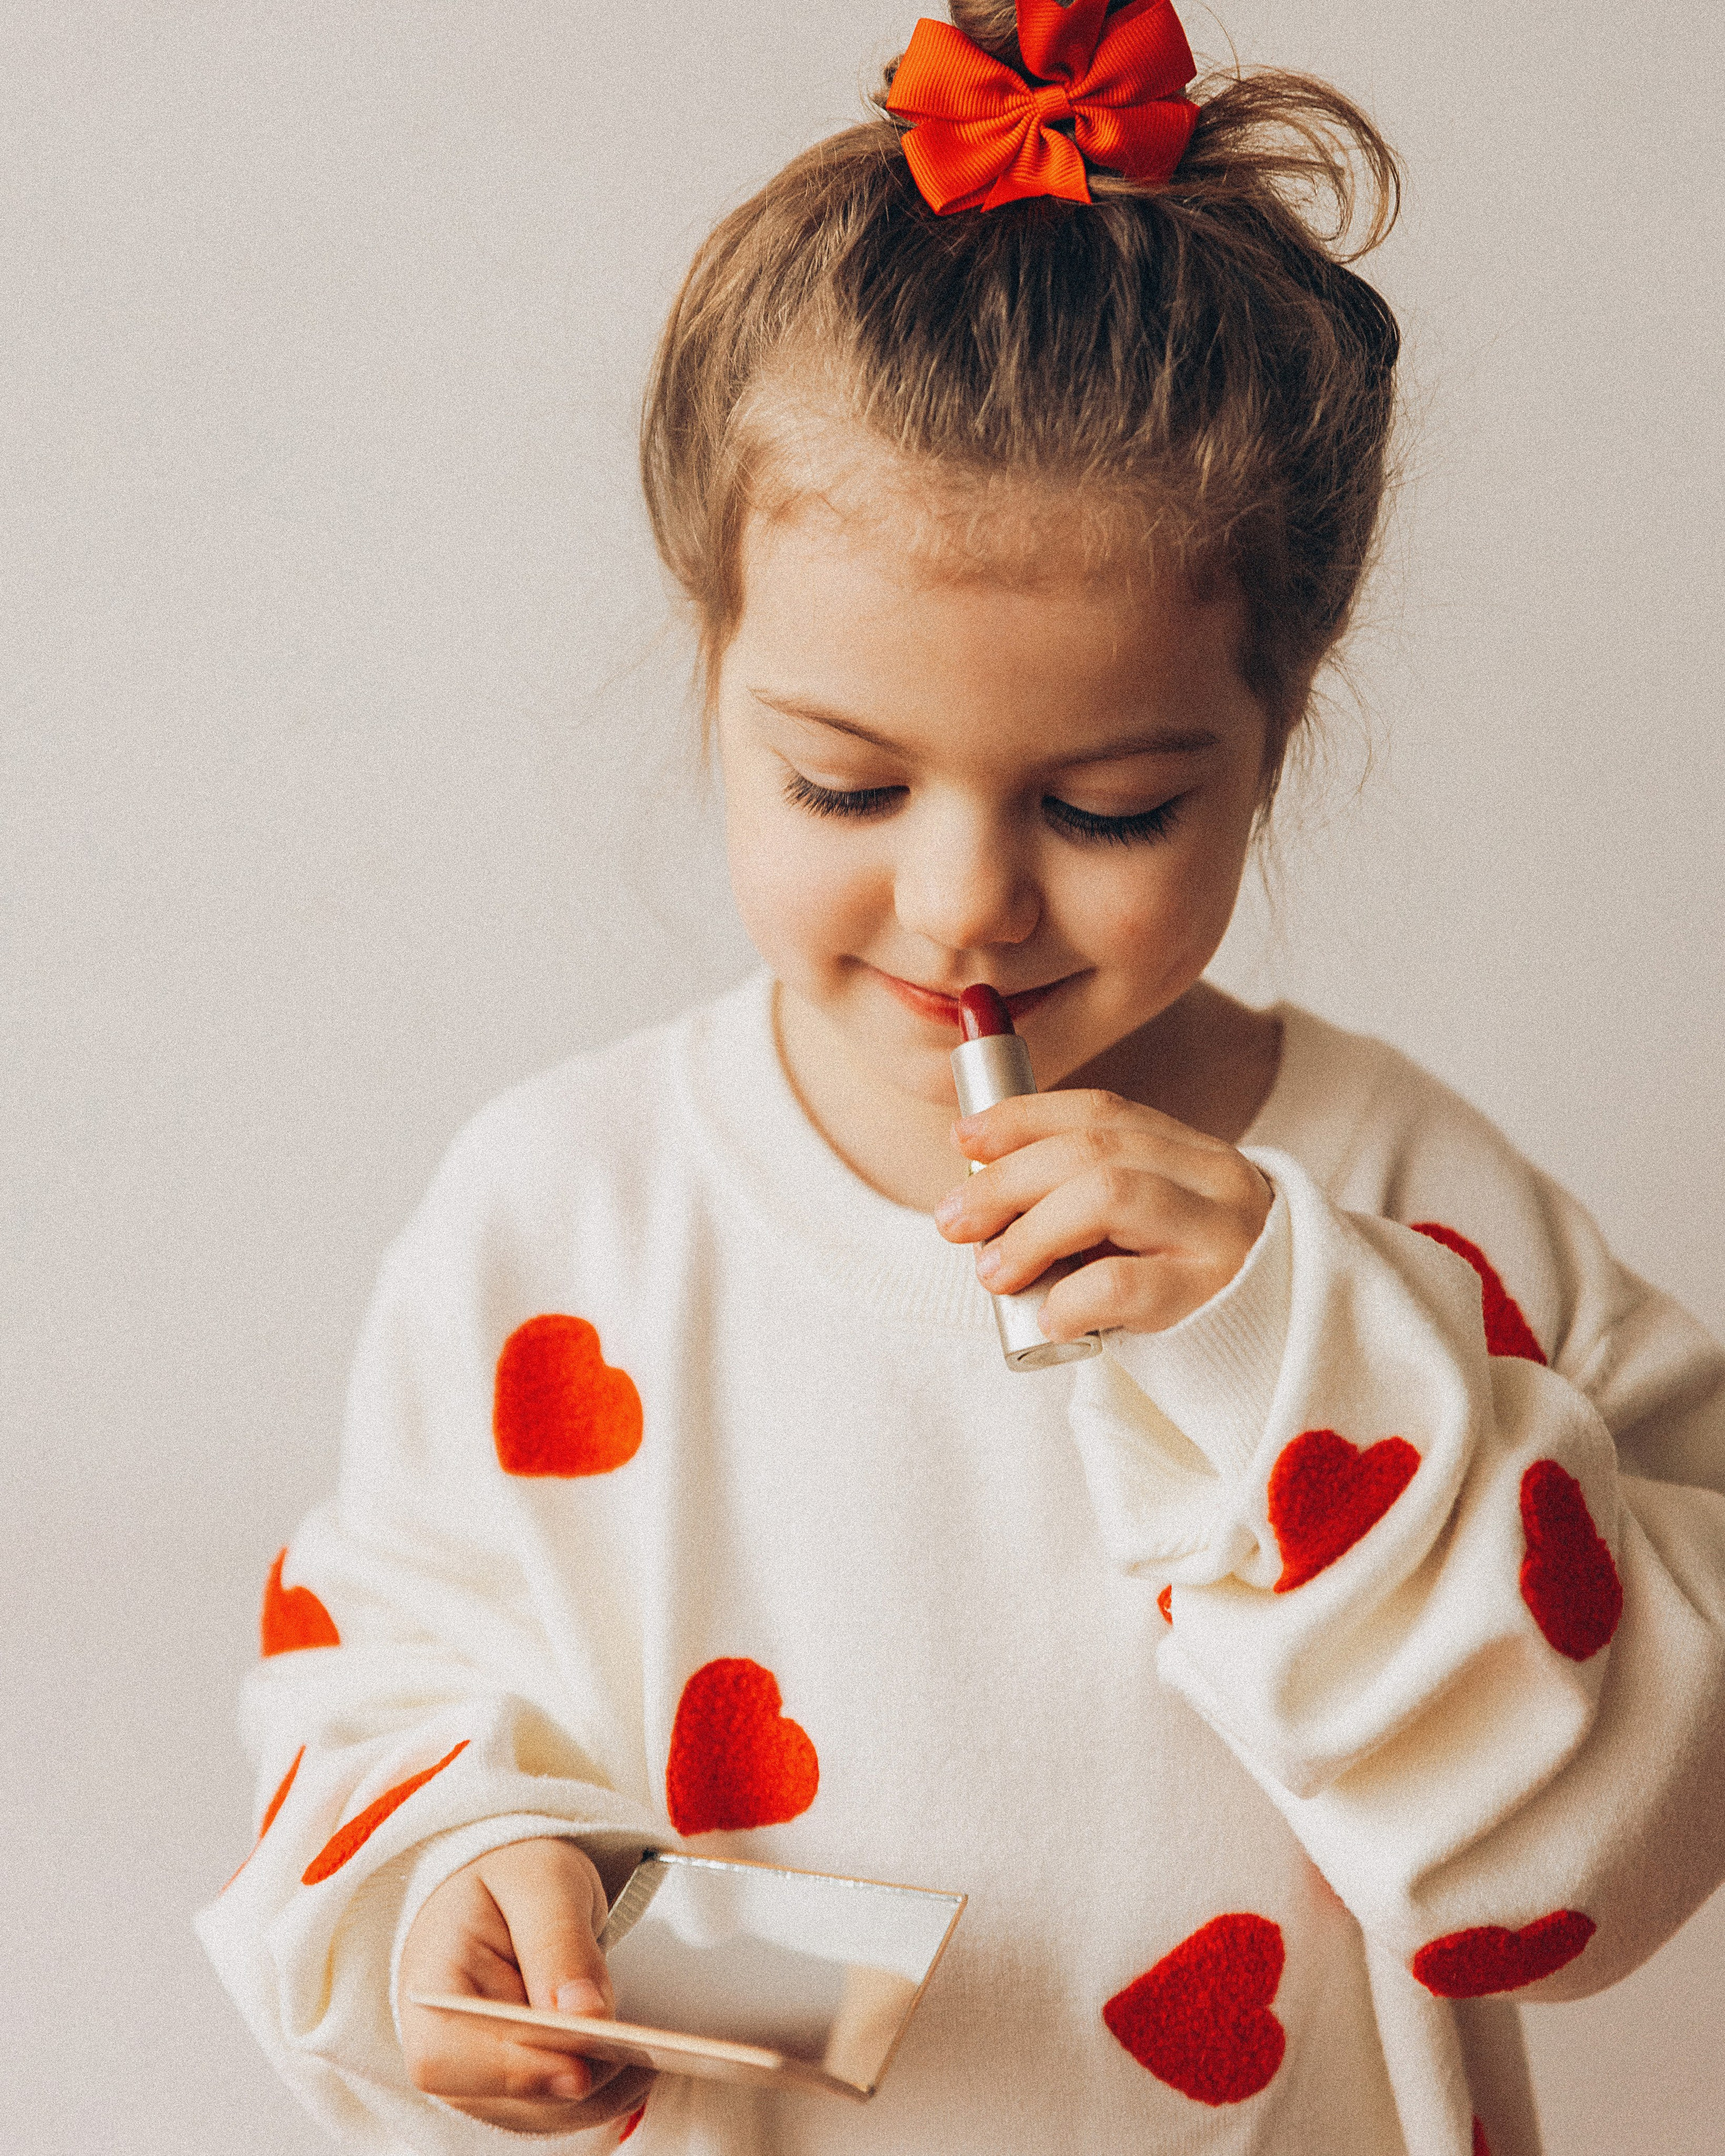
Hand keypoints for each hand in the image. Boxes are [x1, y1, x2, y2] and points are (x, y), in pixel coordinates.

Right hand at [398, 1837, 653, 2132]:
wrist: (513, 1885)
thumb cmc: (516, 1876)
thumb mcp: (540, 1881)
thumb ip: (558, 1942)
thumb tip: (584, 2016)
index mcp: (428, 1988)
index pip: (445, 2058)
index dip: (512, 2072)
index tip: (578, 2066)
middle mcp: (444, 2049)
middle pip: (505, 2098)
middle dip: (579, 2077)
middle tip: (644, 2049)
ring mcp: (481, 2078)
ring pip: (543, 2115)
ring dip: (601, 2090)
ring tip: (655, 2051)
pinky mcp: (520, 2088)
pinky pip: (564, 2111)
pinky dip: (607, 2092)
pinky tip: (641, 2059)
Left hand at [936, 1089, 1272, 1339]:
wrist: (1294, 1354)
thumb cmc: (1194, 1292)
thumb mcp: (1154, 1228)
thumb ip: (1091, 1201)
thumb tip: (982, 1200)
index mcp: (1193, 1153)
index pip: (1102, 1111)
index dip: (1024, 1117)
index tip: (964, 1139)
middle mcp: (1214, 1181)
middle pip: (1094, 1152)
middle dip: (1007, 1181)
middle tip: (952, 1221)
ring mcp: (1223, 1235)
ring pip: (1108, 1196)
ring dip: (1030, 1231)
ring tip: (992, 1272)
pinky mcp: (1218, 1298)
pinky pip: (1125, 1283)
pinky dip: (1069, 1298)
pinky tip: (1049, 1318)